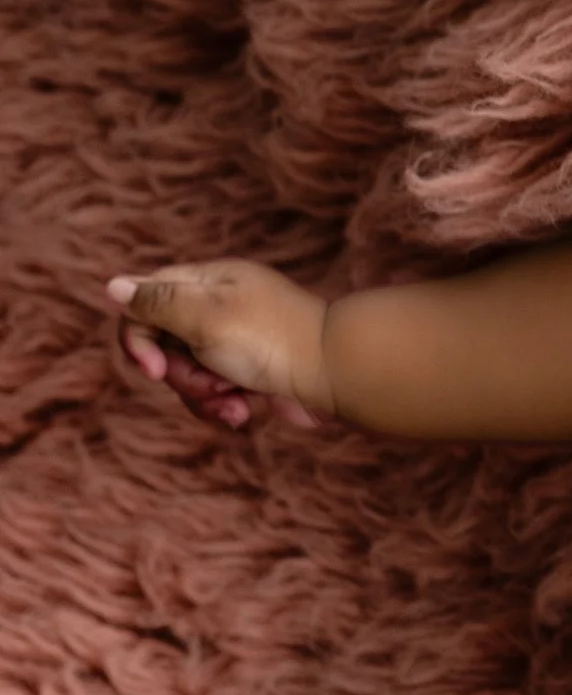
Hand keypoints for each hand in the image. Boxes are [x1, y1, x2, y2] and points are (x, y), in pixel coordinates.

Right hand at [106, 263, 331, 436]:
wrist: (335, 375)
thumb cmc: (271, 339)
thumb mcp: (204, 315)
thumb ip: (156, 303)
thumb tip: (113, 286)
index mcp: (206, 282)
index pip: (144, 302)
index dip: (138, 338)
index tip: (154, 368)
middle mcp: (218, 309)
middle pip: (163, 346)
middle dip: (180, 375)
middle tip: (210, 383)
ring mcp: (234, 344)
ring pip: (187, 377)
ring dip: (203, 397)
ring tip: (235, 402)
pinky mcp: (250, 375)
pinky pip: (216, 395)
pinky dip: (226, 407)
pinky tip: (247, 412)